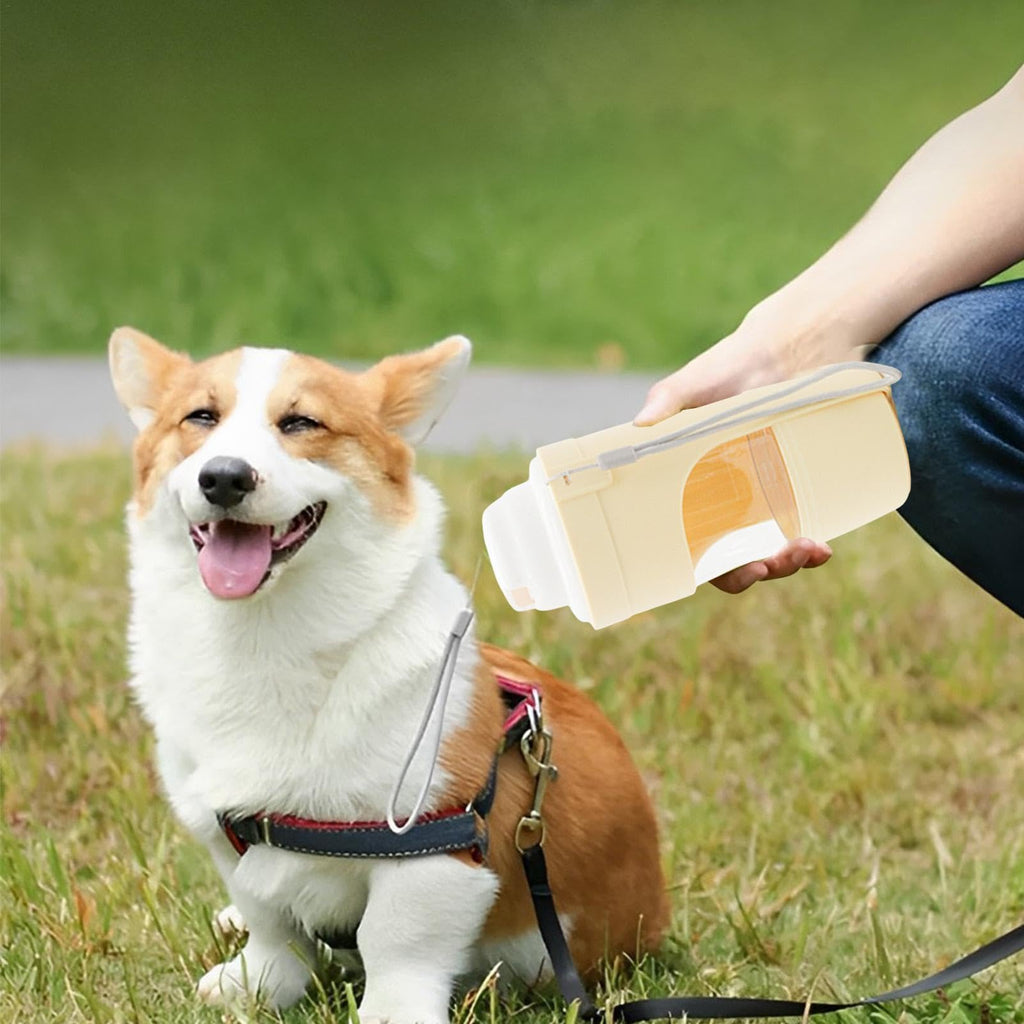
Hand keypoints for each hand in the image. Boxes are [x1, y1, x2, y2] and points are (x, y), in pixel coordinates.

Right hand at [635, 302, 843, 592]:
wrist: (796, 341)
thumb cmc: (736, 361)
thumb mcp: (699, 379)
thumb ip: (670, 398)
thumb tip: (640, 424)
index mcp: (692, 482)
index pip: (693, 540)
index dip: (709, 567)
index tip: (727, 570)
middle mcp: (727, 497)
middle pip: (734, 556)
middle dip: (755, 569)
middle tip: (771, 564)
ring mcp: (766, 495)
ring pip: (771, 550)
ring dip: (788, 562)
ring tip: (809, 550)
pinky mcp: (799, 486)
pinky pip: (801, 530)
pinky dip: (811, 548)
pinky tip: (822, 547)